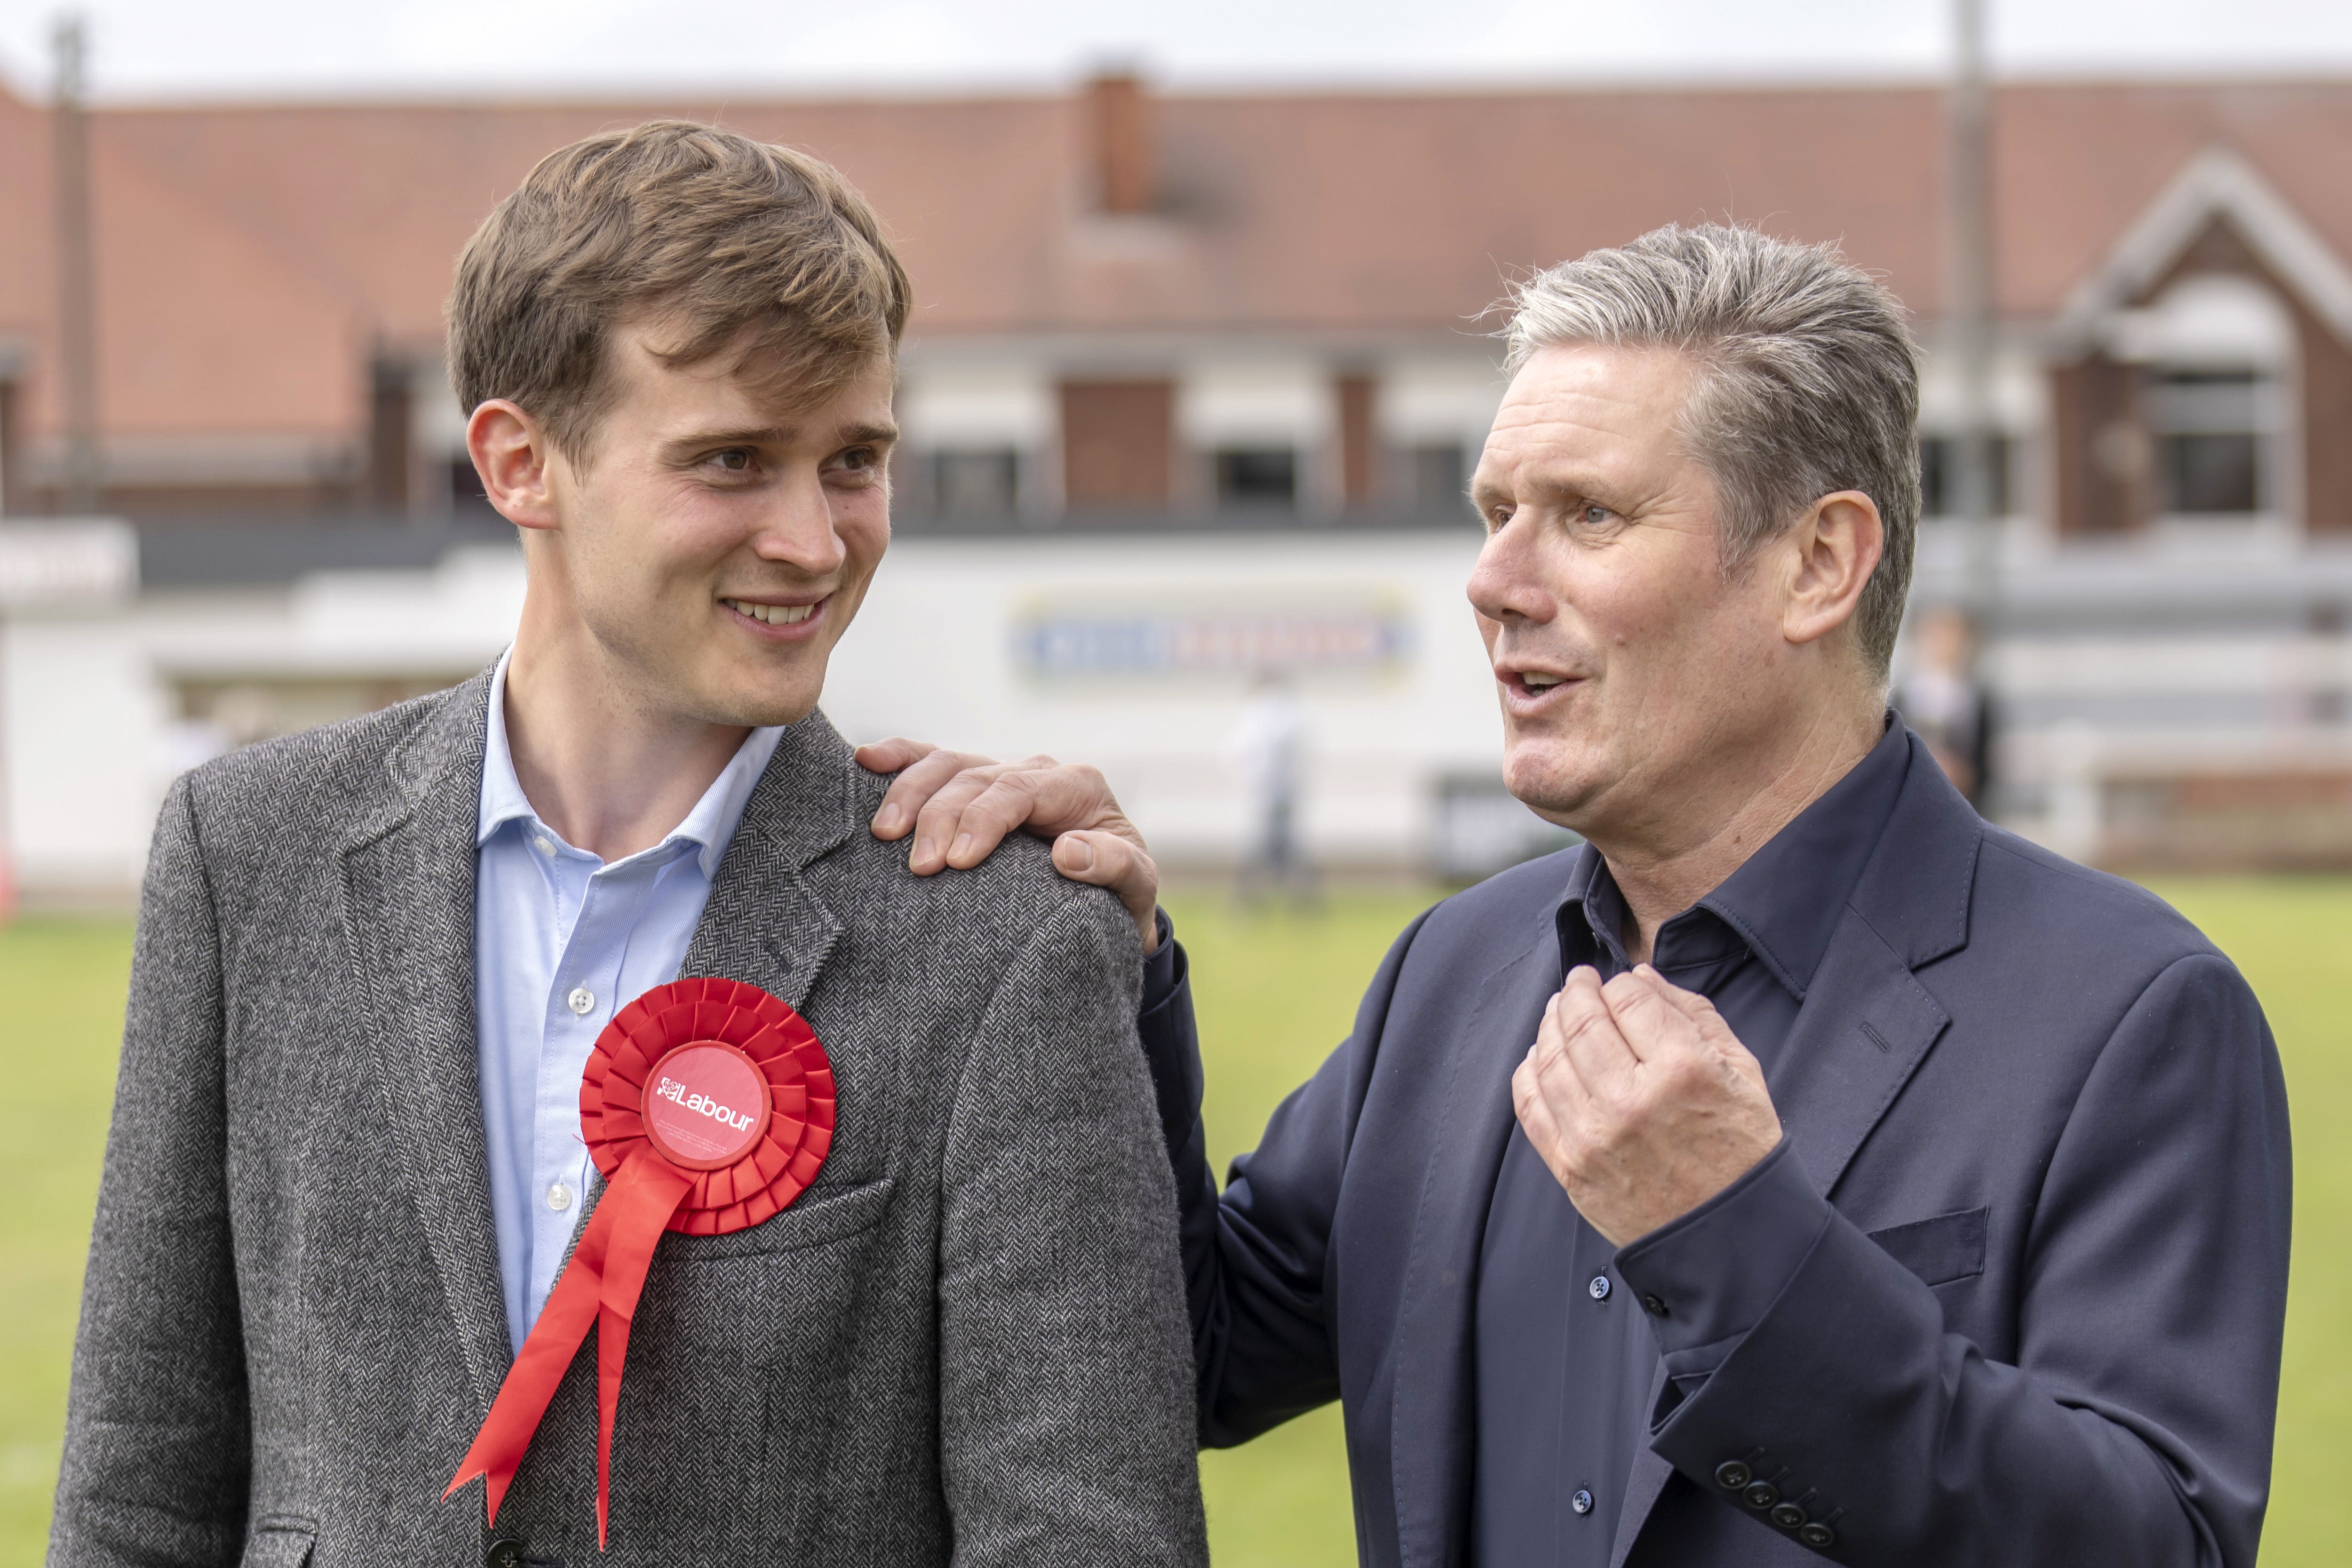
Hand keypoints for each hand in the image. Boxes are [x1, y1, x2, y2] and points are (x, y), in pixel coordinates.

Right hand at [854, 738, 1160, 951]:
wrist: (1110, 900)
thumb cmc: (1120, 895)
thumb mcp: (1136, 886)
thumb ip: (1114, 866)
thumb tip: (1069, 852)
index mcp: (1076, 785)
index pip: (1018, 790)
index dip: (982, 819)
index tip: (958, 862)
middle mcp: (1036, 771)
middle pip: (975, 776)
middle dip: (940, 816)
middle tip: (920, 866)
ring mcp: (1000, 774)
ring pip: (946, 764)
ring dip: (910, 793)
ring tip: (884, 833)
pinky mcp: (973, 788)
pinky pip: (932, 760)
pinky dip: (900, 758)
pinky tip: (866, 760)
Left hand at [1510, 965, 1781, 1247]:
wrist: (1728, 1238)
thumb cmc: (1741, 1151)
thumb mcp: (1741, 1072)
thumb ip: (1693, 1014)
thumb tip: (1640, 976)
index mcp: (1682, 1069)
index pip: (1627, 997)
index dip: (1620, 983)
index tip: (1619, 984)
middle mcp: (1631, 1099)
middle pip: (1581, 1020)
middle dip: (1576, 992)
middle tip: (1578, 983)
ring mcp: (1593, 1136)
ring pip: (1549, 1056)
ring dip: (1549, 1024)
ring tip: (1559, 1012)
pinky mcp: (1570, 1167)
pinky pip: (1530, 1104)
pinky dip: (1529, 1071)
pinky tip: (1540, 1056)